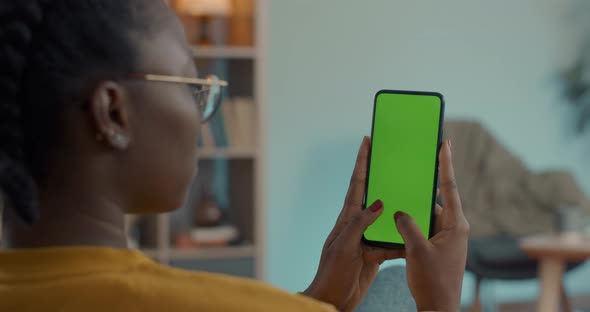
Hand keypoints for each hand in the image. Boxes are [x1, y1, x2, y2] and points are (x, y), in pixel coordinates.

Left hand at [303, 136, 402, 310]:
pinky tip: (416, 234)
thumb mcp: (345, 246)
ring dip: (398, 207)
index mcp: (346, 217)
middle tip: (394, 158)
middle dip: (381, 176)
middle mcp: (357, 224)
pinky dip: (404, 239)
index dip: (361, 161)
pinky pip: (392, 242)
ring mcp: (366, 238)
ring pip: (386, 218)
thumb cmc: (332, 272)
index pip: (356, 184)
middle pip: (372, 194)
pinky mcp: (375, 254)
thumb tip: (378, 203)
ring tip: (414, 192)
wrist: (333, 298)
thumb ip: (360, 224)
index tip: (367, 140)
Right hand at [395, 139, 468, 311]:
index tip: (444, 143)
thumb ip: (407, 225)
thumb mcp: (416, 249)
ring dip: (413, 209)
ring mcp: (446, 237)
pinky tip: (397, 221)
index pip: (449, 187)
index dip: (445, 163)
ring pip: (427, 214)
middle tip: (414, 166)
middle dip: (423, 186)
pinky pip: (423, 227)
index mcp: (456, 224)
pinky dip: (411, 224)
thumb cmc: (432, 281)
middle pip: (436, 199)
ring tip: (399, 196)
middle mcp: (453, 227)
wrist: (438, 307)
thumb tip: (400, 212)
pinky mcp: (437, 246)